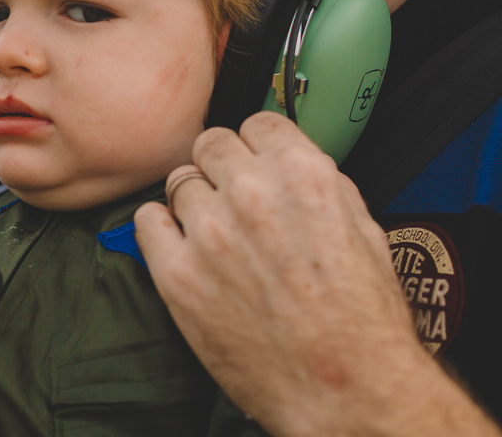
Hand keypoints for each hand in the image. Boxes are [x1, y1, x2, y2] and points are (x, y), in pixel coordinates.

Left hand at [134, 111, 495, 436]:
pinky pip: (147, 222)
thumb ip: (320, 187)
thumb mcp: (364, 232)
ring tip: (215, 236)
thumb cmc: (361, 323)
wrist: (344, 388)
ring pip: (178, 183)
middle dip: (220, 168)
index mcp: (303, 176)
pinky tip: (182, 248)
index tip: (252, 160)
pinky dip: (160, 230)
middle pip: (210, 145)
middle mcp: (252, 194)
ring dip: (193, 203)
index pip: (255, 123)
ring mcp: (209, 232)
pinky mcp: (178, 273)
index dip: (255, 145)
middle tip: (230, 198)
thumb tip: (289, 166)